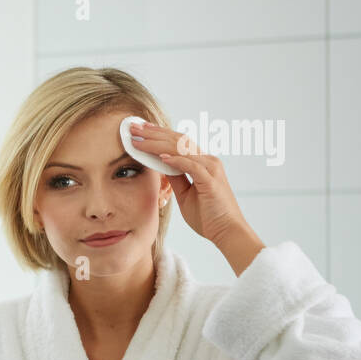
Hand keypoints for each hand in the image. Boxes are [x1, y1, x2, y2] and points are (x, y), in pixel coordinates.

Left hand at [127, 120, 258, 246]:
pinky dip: (176, 160)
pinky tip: (161, 157)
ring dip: (158, 143)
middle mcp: (208, 161)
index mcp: (202, 163)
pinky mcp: (211, 181)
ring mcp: (211, 169)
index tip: (140, 129)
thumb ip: (175, 178)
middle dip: (154, 133)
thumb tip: (161, 164)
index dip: (158, 134)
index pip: (178, 142)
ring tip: (139, 139)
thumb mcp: (185, 194)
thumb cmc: (208, 216)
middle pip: (178, 140)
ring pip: (182, 149)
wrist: (227, 232)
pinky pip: (191, 166)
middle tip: (133, 126)